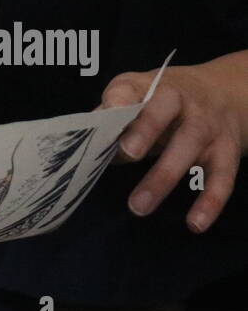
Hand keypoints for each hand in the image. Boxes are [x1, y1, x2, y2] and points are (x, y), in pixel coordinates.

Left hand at [101, 52, 247, 232]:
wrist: (226, 93)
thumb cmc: (163, 102)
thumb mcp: (137, 98)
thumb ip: (110, 119)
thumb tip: (84, 144)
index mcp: (151, 88)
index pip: (131, 87)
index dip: (120, 99)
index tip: (109, 113)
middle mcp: (182, 101)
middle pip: (164, 112)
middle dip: (146, 131)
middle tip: (127, 154)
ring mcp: (207, 126)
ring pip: (189, 146)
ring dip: (164, 176)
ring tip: (139, 207)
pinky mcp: (226, 152)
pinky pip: (222, 177)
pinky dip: (210, 201)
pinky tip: (195, 223)